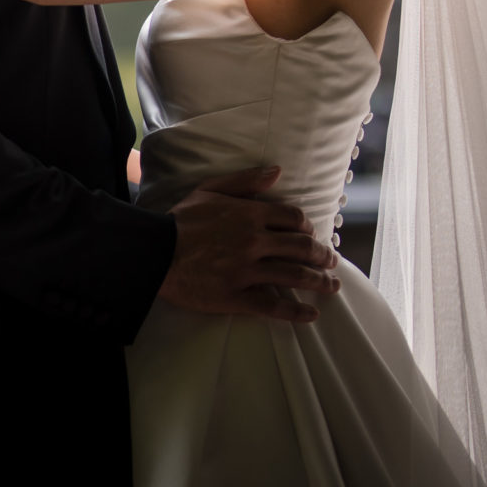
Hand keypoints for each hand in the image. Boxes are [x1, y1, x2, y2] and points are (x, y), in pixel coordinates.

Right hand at [158, 166, 339, 324]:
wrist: (154, 252)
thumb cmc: (181, 220)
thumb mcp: (209, 189)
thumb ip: (245, 181)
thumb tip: (277, 171)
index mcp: (250, 215)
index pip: (294, 219)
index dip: (307, 227)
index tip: (312, 235)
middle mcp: (254, 242)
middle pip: (302, 248)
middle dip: (323, 256)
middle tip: (332, 262)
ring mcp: (247, 271)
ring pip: (295, 276)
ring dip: (319, 282)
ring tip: (332, 286)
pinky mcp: (238, 296)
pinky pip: (274, 306)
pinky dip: (297, 311)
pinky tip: (312, 314)